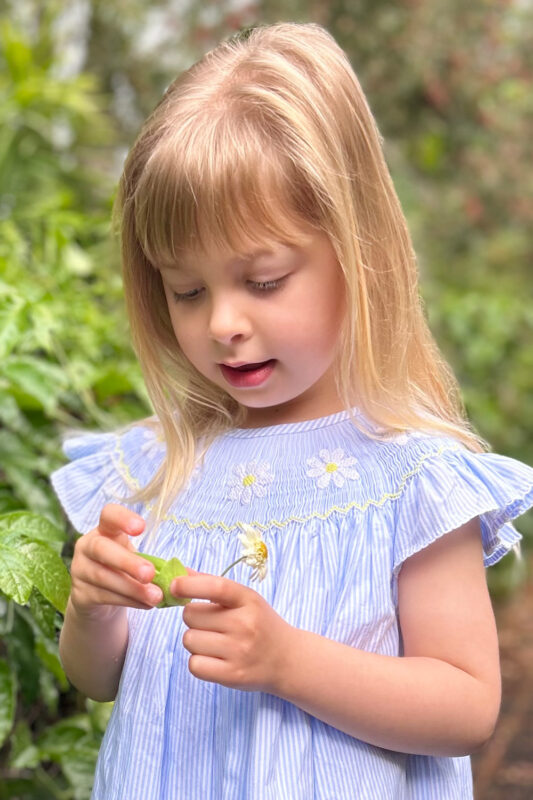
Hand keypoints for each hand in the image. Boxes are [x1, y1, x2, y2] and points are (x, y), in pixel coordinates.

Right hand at [69, 503, 162, 618]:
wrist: (99, 599)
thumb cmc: (125, 571)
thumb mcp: (142, 562)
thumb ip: (165, 567)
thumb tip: (195, 577)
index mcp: (106, 530)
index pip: (108, 514)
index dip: (122, 518)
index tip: (141, 528)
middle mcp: (88, 546)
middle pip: (101, 548)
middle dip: (127, 561)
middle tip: (150, 573)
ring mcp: (80, 570)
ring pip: (104, 577)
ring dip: (132, 588)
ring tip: (156, 597)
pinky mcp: (80, 594)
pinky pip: (104, 596)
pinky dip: (128, 601)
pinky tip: (146, 605)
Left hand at [173, 574, 294, 693]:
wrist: (287, 659)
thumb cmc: (260, 624)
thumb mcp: (245, 599)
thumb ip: (213, 584)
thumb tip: (181, 573)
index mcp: (248, 600)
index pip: (216, 587)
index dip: (189, 585)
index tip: (174, 586)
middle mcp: (245, 624)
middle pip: (191, 615)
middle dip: (193, 617)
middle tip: (210, 623)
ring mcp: (239, 651)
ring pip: (189, 640)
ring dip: (195, 640)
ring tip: (214, 641)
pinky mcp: (232, 675)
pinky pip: (194, 664)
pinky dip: (198, 661)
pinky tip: (213, 658)